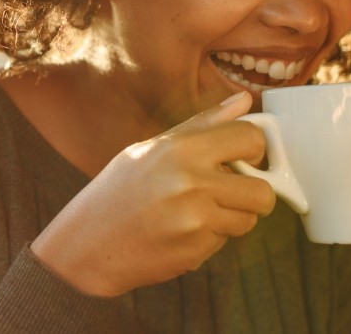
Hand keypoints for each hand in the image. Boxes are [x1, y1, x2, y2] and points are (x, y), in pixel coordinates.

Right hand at [31, 91, 275, 296]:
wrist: (87, 244)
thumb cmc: (120, 190)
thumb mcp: (155, 147)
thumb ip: (205, 124)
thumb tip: (245, 99)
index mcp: (182, 149)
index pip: (251, 139)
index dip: (256, 150)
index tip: (247, 158)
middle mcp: (191, 182)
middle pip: (263, 191)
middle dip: (256, 193)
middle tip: (234, 192)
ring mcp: (194, 220)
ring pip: (248, 220)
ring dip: (233, 218)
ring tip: (200, 212)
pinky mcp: (194, 250)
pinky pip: (225, 241)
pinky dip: (211, 237)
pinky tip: (182, 231)